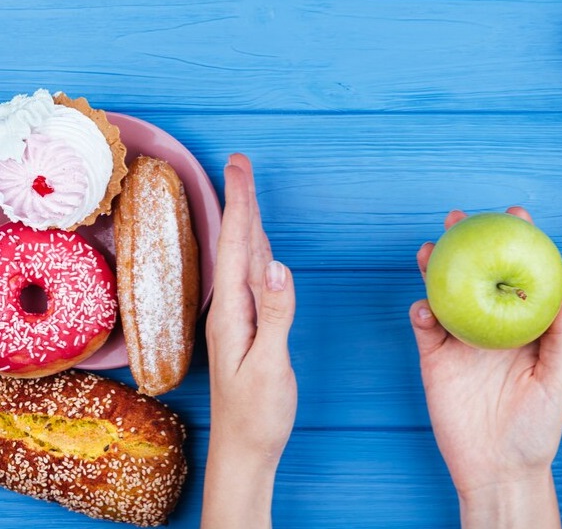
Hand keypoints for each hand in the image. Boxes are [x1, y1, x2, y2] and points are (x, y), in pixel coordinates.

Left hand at [201, 154, 296, 528]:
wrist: (244, 450)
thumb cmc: (258, 414)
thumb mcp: (270, 365)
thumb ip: (275, 314)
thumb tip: (277, 265)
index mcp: (233, 313)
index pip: (239, 248)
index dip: (241, 204)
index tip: (239, 167)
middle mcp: (230, 310)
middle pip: (237, 245)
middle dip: (240, 202)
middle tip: (240, 164)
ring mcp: (237, 319)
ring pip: (243, 259)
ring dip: (246, 222)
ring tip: (247, 193)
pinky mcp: (247, 329)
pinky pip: (251, 279)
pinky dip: (255, 251)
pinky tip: (258, 248)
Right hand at [409, 207, 561, 528]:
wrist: (501, 468)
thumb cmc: (538, 427)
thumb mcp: (558, 377)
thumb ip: (559, 331)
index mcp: (521, 327)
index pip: (519, 276)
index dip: (517, 244)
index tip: (516, 215)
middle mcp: (489, 327)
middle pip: (475, 275)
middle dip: (466, 244)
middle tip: (459, 218)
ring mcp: (460, 342)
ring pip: (444, 294)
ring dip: (433, 269)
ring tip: (429, 249)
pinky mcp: (434, 360)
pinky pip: (425, 328)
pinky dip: (421, 311)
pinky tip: (425, 305)